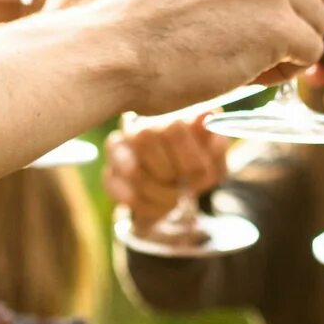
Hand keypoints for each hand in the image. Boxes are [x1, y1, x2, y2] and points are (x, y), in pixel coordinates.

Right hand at [75, 0, 323, 113]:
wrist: (116, 50)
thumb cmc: (140, 22)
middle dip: (307, 9)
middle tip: (272, 34)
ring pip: (321, 18)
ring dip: (294, 44)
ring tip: (250, 57)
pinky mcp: (276, 25)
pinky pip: (311, 52)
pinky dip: (287, 70)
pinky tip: (250, 72)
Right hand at [106, 108, 230, 218]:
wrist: (179, 195)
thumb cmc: (198, 168)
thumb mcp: (214, 157)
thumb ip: (213, 140)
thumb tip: (205, 118)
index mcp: (166, 115)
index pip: (174, 125)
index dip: (190, 156)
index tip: (203, 175)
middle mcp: (136, 125)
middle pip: (145, 139)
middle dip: (173, 174)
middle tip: (187, 190)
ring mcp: (117, 150)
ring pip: (132, 169)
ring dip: (160, 193)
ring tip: (174, 201)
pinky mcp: (109, 175)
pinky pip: (121, 191)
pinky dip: (145, 206)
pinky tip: (159, 208)